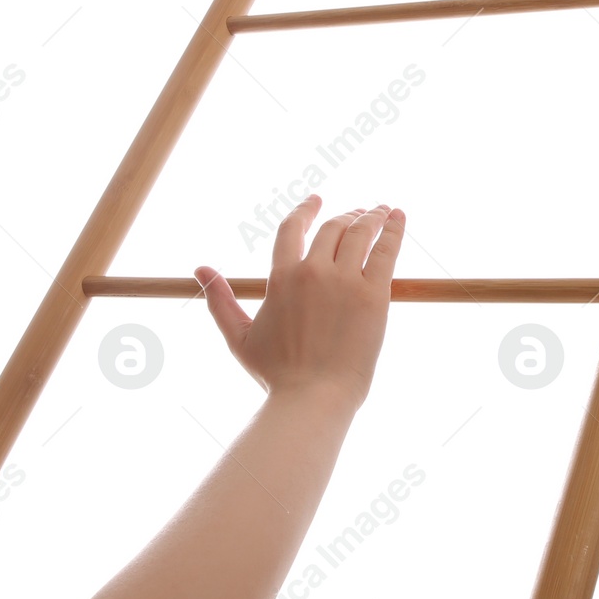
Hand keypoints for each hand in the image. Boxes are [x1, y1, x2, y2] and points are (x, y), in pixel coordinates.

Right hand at [195, 193, 404, 413]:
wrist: (313, 398)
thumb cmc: (276, 374)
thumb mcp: (239, 336)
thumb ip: (220, 300)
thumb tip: (200, 269)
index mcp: (281, 277)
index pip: (293, 228)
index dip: (306, 209)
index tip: (316, 200)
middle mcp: (313, 272)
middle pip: (333, 228)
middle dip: (346, 215)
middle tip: (359, 212)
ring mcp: (345, 281)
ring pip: (360, 233)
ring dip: (372, 216)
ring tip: (382, 210)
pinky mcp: (374, 295)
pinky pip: (387, 251)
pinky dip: (394, 229)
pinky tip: (399, 217)